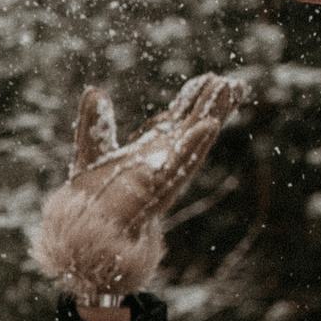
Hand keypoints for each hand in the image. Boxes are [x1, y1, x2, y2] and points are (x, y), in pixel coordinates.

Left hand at [31, 75, 242, 306]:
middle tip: (232, 82)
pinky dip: (193, 146)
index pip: (175, 122)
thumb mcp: (90, 154)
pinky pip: (179, 166)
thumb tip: (95, 90)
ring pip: (193, 142)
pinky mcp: (155, 191)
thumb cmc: (92, 203)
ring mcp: (162, 177)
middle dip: (212, 106)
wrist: (88, 242)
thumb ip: (95, 124)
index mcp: (150, 154)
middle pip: (192, 129)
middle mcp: (162, 164)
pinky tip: (208, 126)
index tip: (208, 78)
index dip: (191, 101)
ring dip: (212, 117)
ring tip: (230, 90)